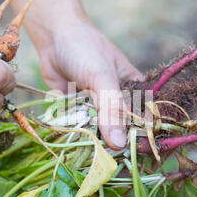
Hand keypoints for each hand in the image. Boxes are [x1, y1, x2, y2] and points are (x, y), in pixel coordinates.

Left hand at [0, 0, 143, 148]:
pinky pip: (79, 127)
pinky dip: (75, 132)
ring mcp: (96, 107)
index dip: (141, 139)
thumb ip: (111, 110)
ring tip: (91, 153)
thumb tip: (119, 144)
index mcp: (133, 90)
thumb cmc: (85, 49)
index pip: (143, 120)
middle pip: (120, 130)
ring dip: (92, 139)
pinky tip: (73, 141)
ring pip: (98, 132)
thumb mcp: (102, 78)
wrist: (53, 36)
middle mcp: (116, 101)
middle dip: (113, 143)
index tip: (139, 159)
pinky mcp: (77, 111)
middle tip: (110, 160)